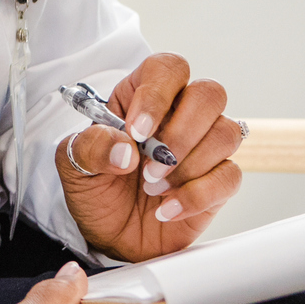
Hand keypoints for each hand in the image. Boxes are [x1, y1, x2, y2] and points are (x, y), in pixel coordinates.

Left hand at [59, 52, 242, 262]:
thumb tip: (125, 150)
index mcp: (142, 96)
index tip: (136, 132)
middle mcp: (179, 114)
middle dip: (180, 132)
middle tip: (148, 165)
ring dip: (186, 165)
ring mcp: (204, 146)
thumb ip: (91, 148)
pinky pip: (230, 176)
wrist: (111, 235)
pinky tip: (165, 208)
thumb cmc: (96, 189)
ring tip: (151, 187)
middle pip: (210, 93)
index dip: (157, 95)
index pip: (168, 68)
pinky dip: (196, 196)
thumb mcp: (73, 165)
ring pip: (226, 133)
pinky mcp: (219, 180)